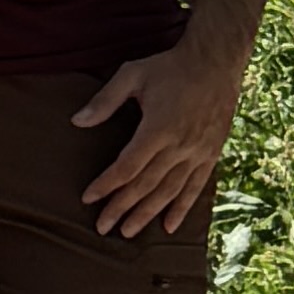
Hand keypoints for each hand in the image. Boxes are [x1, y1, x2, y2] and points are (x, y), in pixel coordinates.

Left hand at [76, 34, 242, 239]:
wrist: (216, 62)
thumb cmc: (169, 67)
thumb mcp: (132, 74)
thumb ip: (104, 101)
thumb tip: (76, 122)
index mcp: (157, 129)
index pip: (127, 167)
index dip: (106, 185)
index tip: (88, 198)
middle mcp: (179, 147)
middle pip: (145, 186)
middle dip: (122, 208)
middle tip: (103, 227)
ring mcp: (197, 153)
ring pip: (169, 192)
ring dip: (147, 214)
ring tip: (128, 232)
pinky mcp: (211, 154)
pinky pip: (195, 188)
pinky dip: (182, 209)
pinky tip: (168, 226)